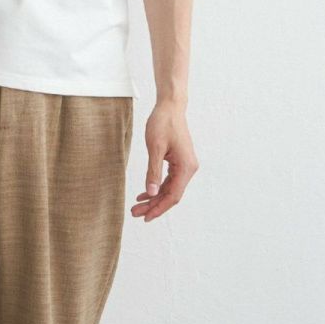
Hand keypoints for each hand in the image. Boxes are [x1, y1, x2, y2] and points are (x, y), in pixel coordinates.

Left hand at [131, 100, 198, 221]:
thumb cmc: (163, 123)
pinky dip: (157, 187)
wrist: (170, 106)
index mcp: (186, 167)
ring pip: (169, 188)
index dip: (159, 208)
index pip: (173, 196)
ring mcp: (185, 165)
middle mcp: (189, 168)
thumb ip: (153, 172)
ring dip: (154, 197)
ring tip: (137, 205)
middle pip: (171, 194)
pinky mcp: (179, 161)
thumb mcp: (155, 148)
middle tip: (135, 212)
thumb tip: (151, 192)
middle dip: (153, 205)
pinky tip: (145, 193)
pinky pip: (169, 180)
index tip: (145, 217)